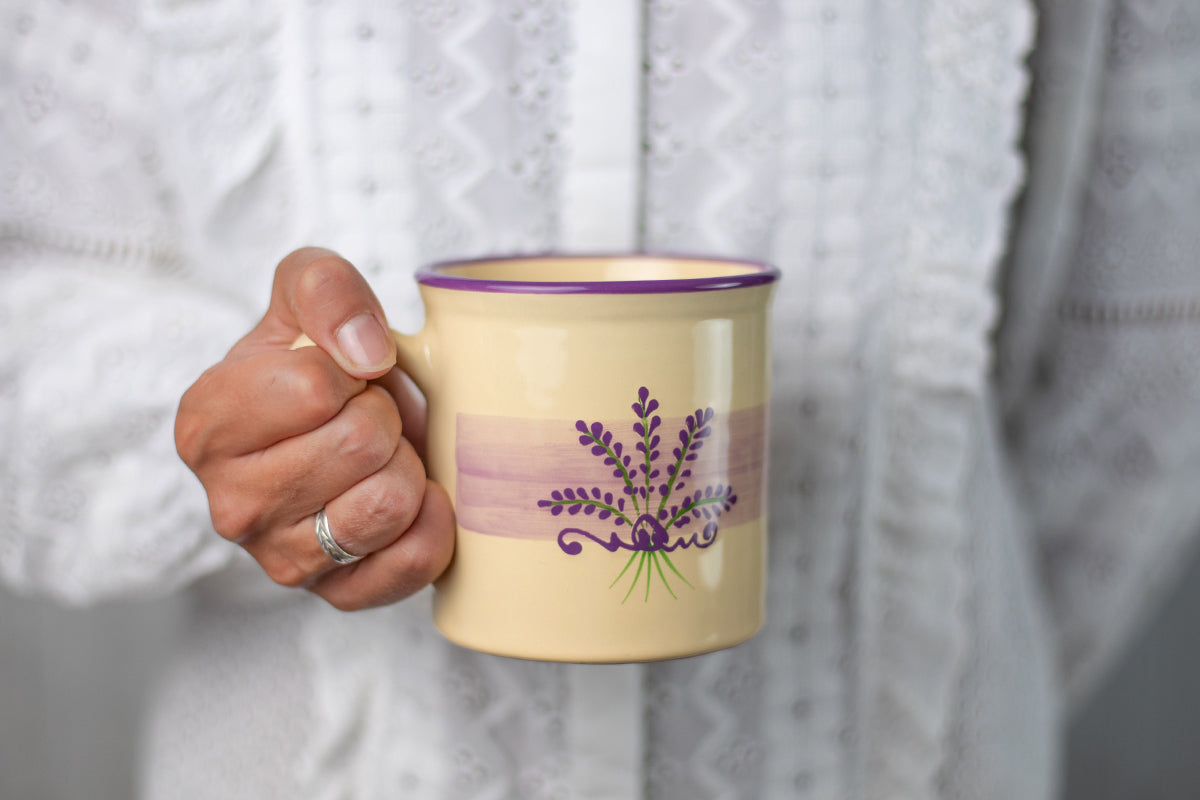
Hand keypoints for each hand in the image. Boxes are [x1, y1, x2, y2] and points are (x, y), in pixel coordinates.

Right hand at [175, 247, 453, 609]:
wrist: (348, 426)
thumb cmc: (321, 360)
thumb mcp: (308, 291)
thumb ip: (323, 287)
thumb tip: (364, 351)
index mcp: (206, 425)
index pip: (313, 388)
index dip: (352, 370)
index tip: (342, 376)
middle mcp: (232, 504)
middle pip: (360, 444)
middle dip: (384, 416)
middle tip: (368, 417)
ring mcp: (283, 560)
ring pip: (389, 503)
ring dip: (406, 465)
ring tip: (382, 456)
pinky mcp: (339, 596)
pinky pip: (414, 559)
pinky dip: (433, 520)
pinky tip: (413, 498)